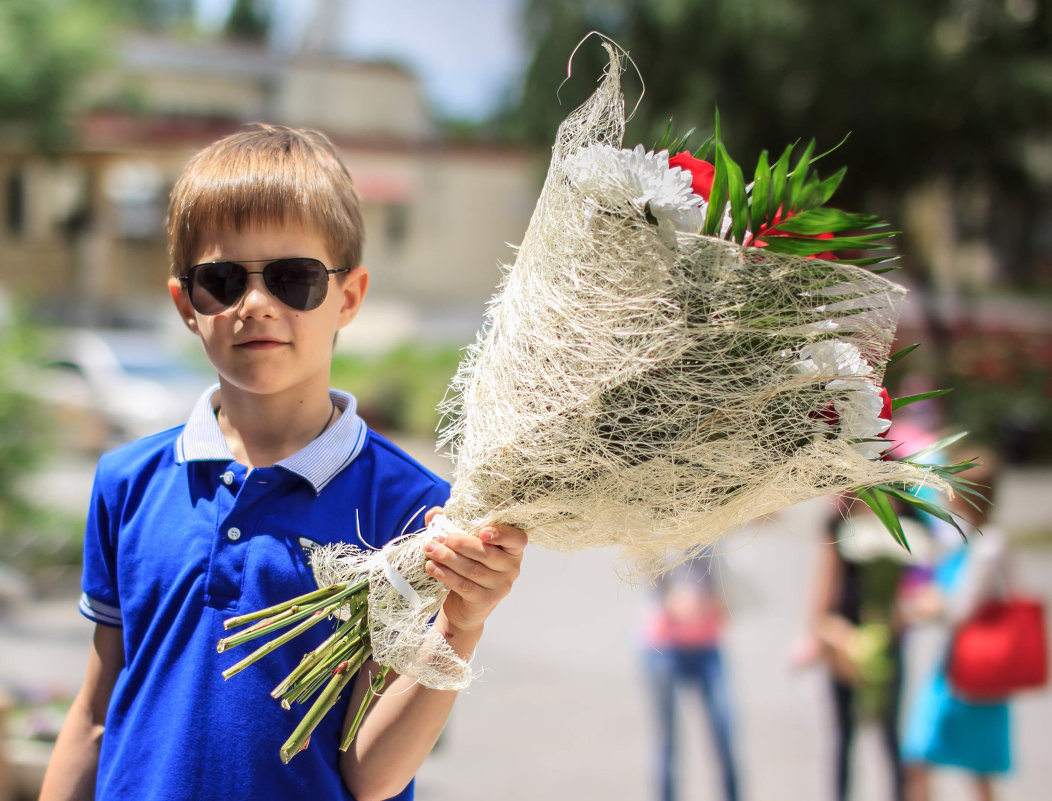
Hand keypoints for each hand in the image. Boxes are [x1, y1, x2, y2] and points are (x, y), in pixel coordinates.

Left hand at [422, 508, 525, 648]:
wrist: (463, 604)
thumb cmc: (467, 566)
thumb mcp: (463, 543)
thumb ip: (451, 524)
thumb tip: (435, 512)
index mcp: (512, 548)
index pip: (517, 539)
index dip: (502, 534)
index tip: (482, 532)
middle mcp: (512, 568)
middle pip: (486, 553)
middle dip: (460, 543)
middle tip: (439, 537)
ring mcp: (500, 586)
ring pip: (473, 569)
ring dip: (448, 558)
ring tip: (430, 550)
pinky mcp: (485, 600)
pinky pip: (464, 585)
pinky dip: (445, 575)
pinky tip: (432, 567)